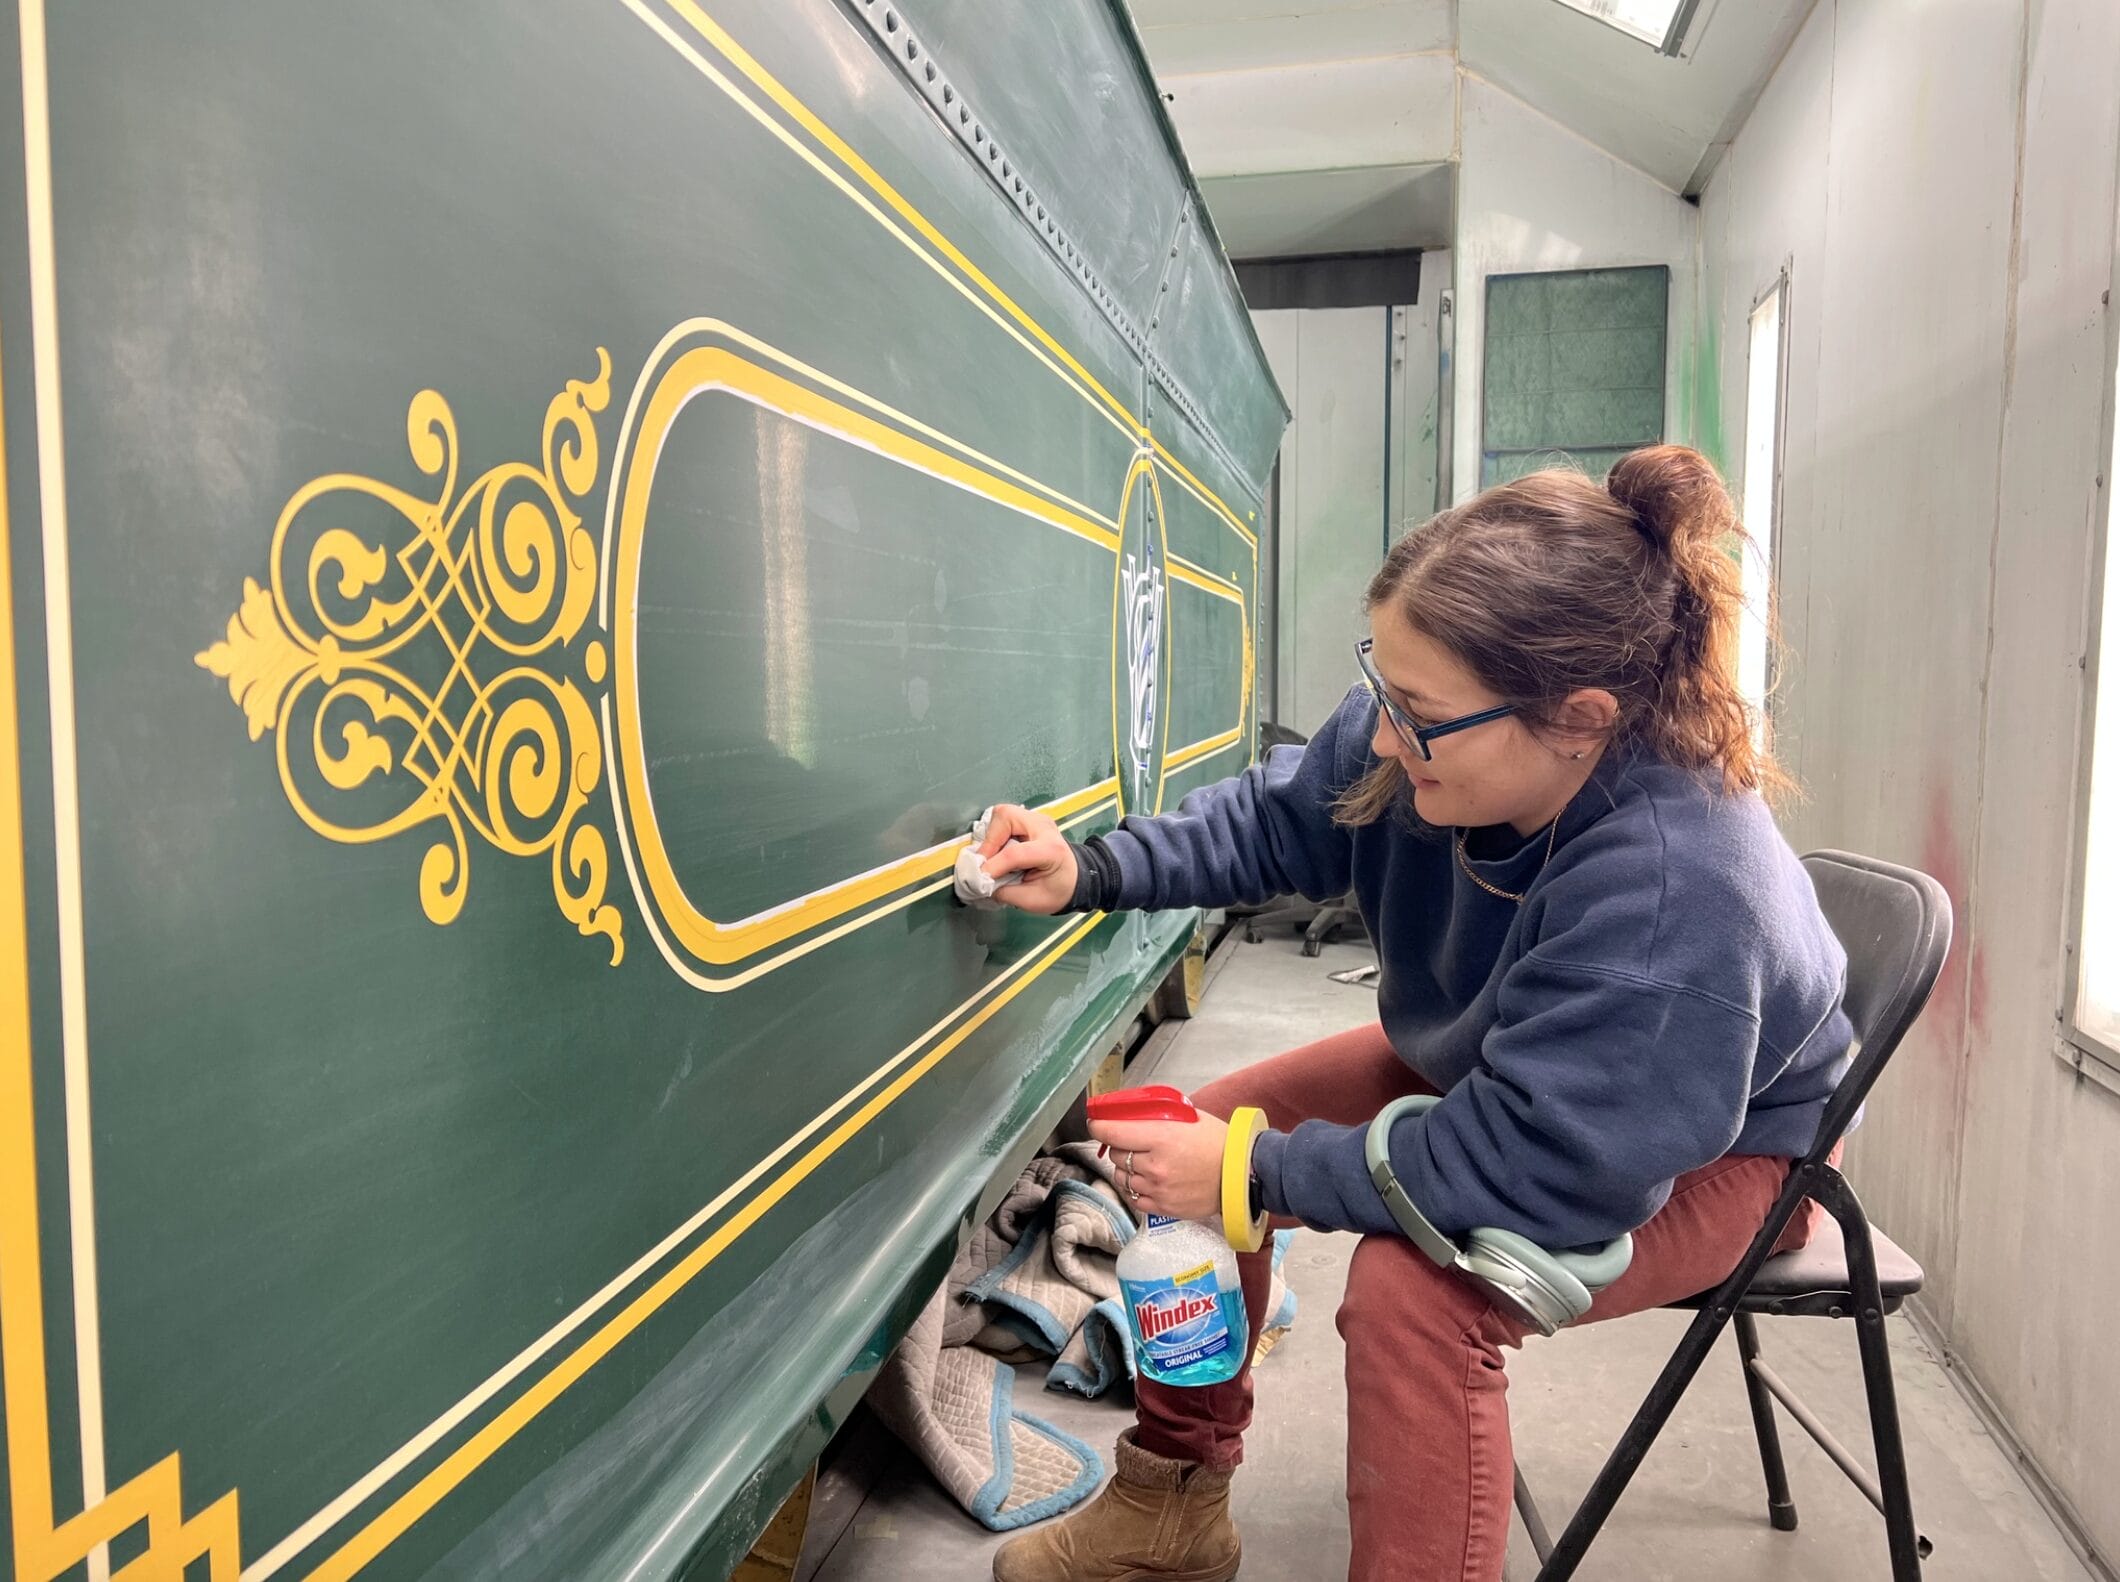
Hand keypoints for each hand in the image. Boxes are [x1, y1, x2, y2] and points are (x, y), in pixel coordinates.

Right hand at [974, 803, 1077, 914]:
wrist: (1073, 878)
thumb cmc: (1057, 889)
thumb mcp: (1033, 901)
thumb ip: (1004, 892)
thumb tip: (979, 883)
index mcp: (1052, 850)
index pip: (1014, 853)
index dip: (992, 866)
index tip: (978, 878)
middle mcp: (1043, 827)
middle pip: (1006, 817)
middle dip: (989, 841)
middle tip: (984, 863)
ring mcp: (1035, 819)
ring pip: (1002, 814)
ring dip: (990, 836)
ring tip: (992, 858)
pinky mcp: (1026, 819)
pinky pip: (1002, 820)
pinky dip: (994, 835)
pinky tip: (998, 852)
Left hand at [1090, 1112, 1230, 1220]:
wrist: (1242, 1176)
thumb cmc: (1220, 1143)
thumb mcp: (1190, 1118)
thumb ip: (1160, 1118)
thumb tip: (1133, 1114)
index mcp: (1162, 1138)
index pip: (1113, 1132)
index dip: (1099, 1126)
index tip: (1096, 1123)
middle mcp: (1155, 1166)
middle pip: (1117, 1155)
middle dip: (1120, 1146)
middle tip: (1130, 1141)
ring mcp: (1158, 1190)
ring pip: (1122, 1178)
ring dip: (1126, 1168)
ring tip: (1141, 1162)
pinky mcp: (1163, 1208)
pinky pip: (1134, 1198)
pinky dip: (1135, 1188)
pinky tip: (1146, 1180)